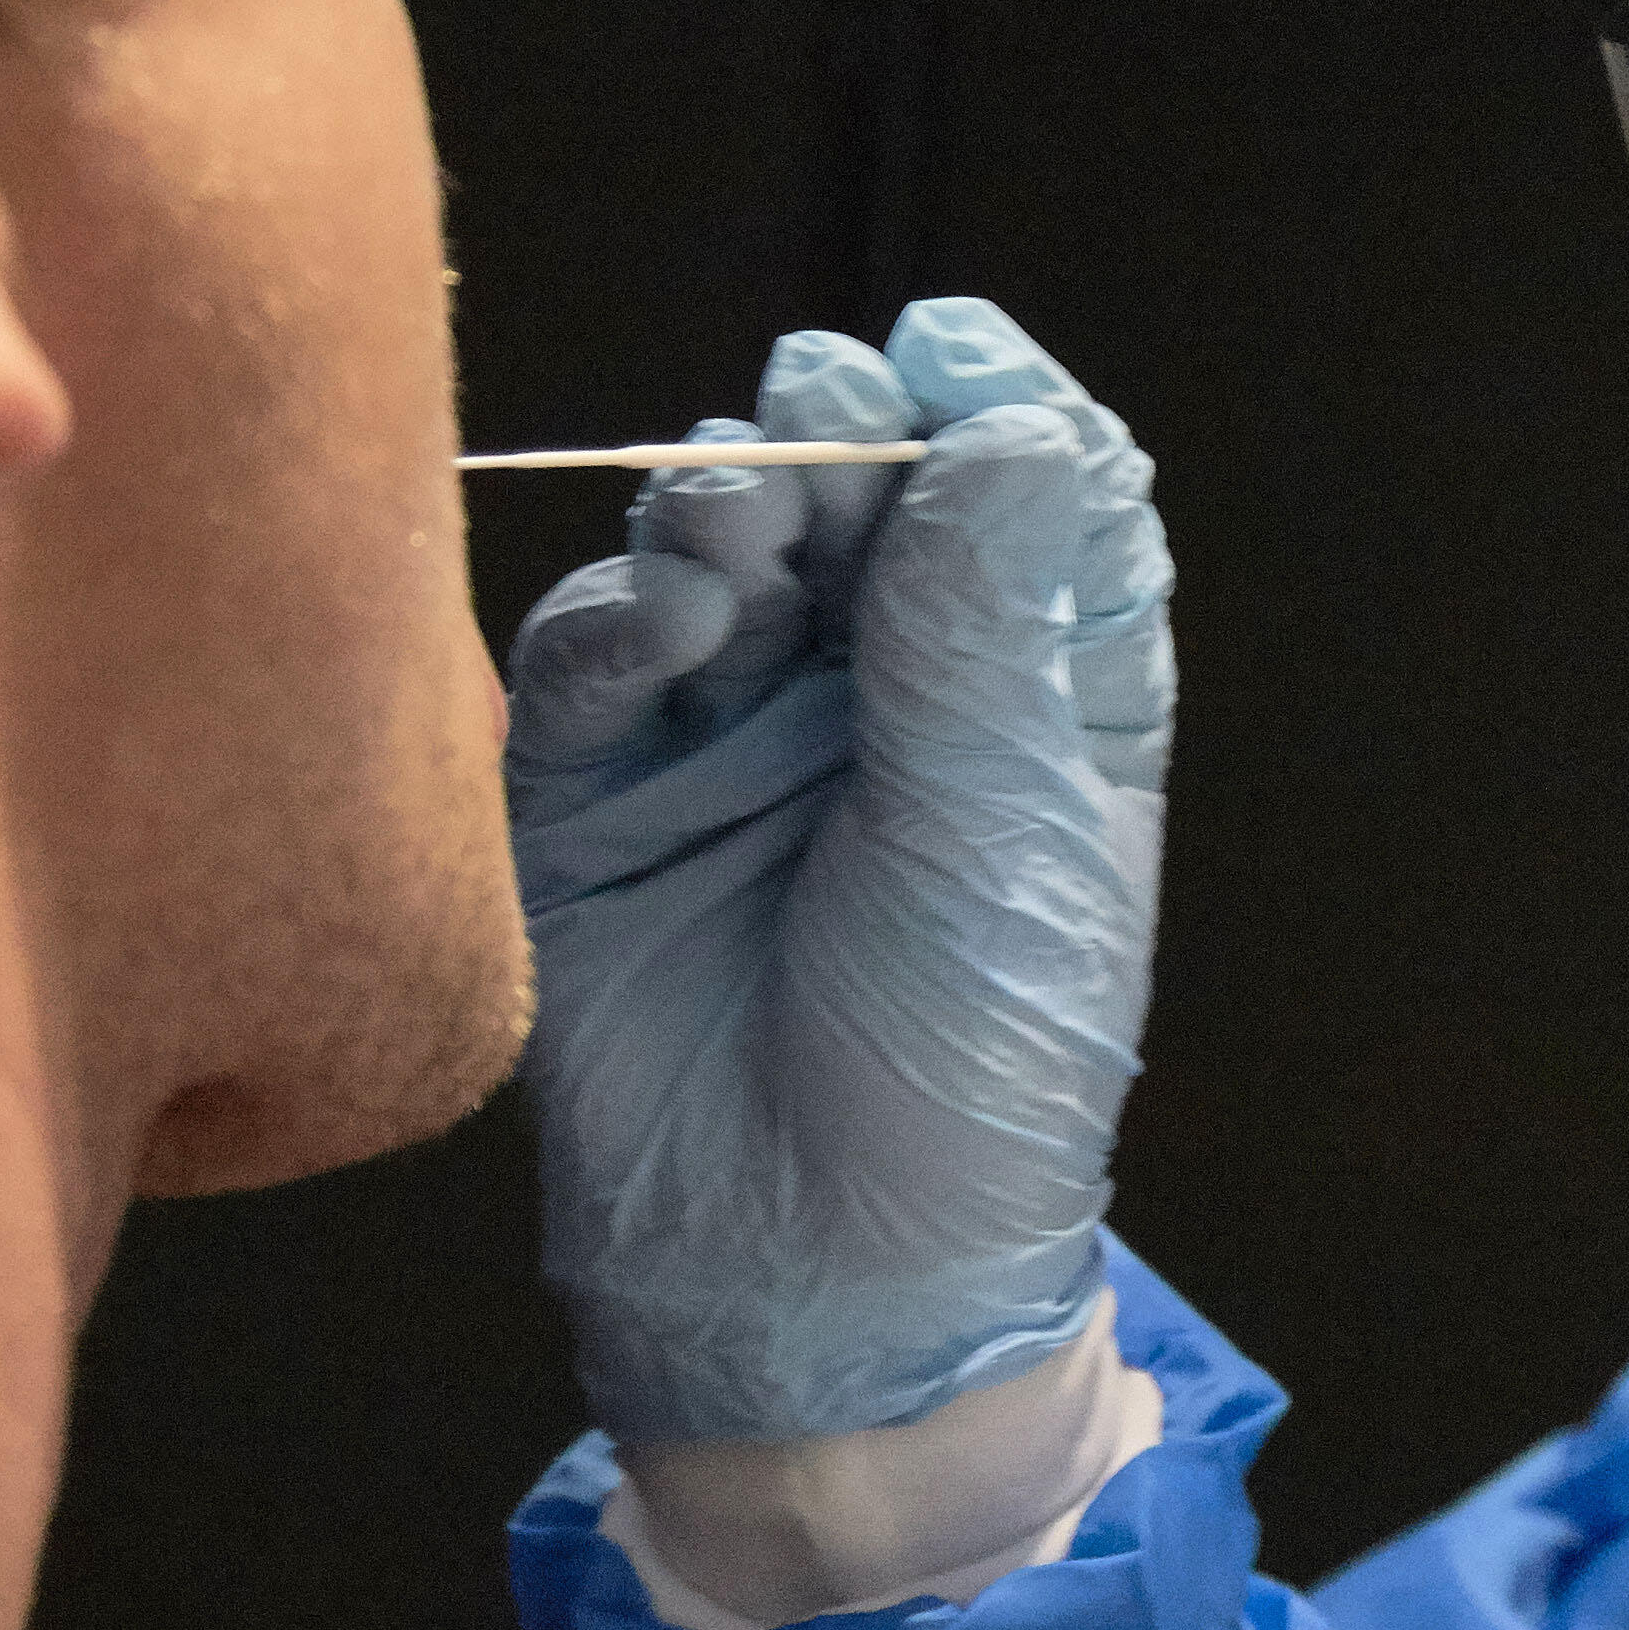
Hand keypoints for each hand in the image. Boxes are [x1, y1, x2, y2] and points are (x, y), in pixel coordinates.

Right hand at [507, 300, 1171, 1444]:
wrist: (808, 1281)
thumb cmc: (957, 1083)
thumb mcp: (1004, 844)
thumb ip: (988, 632)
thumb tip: (1023, 426)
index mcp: (1031, 709)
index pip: (1028, 509)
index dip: (996, 414)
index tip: (954, 348)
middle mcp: (884, 704)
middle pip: (862, 505)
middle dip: (840, 439)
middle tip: (818, 413)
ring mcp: (734, 741)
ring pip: (722, 551)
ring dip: (725, 506)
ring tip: (740, 521)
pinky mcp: (599, 798)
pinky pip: (597, 658)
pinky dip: (621, 611)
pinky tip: (660, 617)